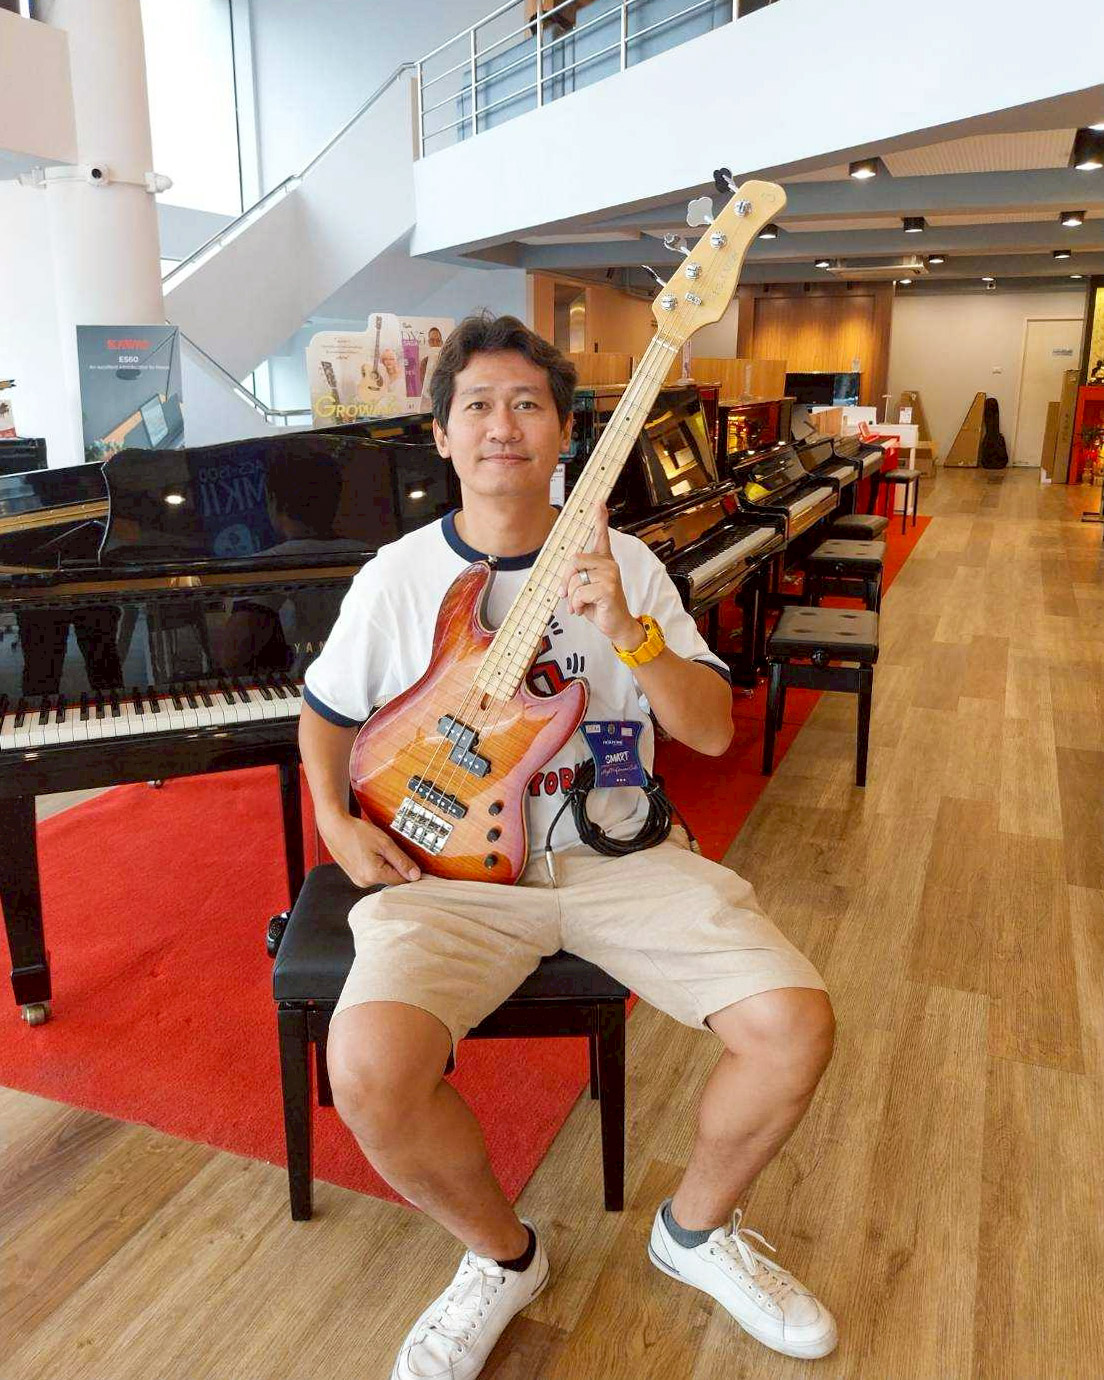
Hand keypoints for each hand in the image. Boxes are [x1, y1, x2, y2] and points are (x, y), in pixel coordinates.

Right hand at [321, 811, 421, 887]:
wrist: (334, 827)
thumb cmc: (357, 832)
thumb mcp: (385, 843)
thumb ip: (401, 861)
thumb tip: (416, 876)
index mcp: (373, 875)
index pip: (401, 880)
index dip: (411, 871)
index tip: (415, 862)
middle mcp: (364, 882)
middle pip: (392, 879)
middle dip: (396, 866)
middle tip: (393, 849)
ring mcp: (358, 880)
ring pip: (382, 876)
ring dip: (386, 865)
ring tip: (379, 848)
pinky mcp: (355, 876)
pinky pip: (373, 874)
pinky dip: (377, 865)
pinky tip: (371, 852)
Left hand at [560, 501, 644, 650]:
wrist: (617, 625)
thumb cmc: (600, 606)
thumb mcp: (585, 588)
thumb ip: (578, 576)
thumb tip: (564, 580)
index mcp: (604, 561)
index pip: (601, 535)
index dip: (599, 518)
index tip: (598, 502)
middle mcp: (609, 564)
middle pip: (573, 560)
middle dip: (565, 580)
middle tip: (565, 595)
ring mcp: (610, 575)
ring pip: (575, 579)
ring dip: (571, 598)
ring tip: (579, 605)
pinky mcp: (608, 589)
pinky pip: (579, 593)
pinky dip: (576, 605)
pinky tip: (584, 610)